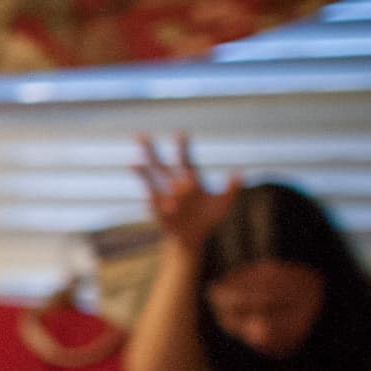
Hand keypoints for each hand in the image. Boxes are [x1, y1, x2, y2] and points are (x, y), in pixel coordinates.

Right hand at [135, 133, 240, 249]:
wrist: (193, 237)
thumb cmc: (208, 219)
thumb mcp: (224, 205)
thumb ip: (232, 189)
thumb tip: (238, 172)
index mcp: (190, 180)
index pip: (185, 160)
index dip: (183, 147)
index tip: (180, 133)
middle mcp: (174, 185)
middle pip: (161, 164)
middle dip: (151, 150)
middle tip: (140, 135)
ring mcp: (164, 196)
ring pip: (151, 178)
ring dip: (142, 171)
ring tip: (132, 164)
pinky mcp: (156, 208)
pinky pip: (151, 197)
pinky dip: (147, 191)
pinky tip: (140, 186)